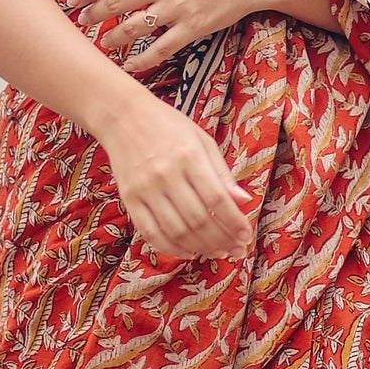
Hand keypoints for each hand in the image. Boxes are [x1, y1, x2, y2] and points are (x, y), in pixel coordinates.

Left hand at [71, 0, 289, 75]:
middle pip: (116, 3)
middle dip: (93, 15)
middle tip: (82, 22)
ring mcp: (177, 7)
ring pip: (133, 28)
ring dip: (113, 37)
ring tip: (104, 42)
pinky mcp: (192, 28)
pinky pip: (159, 49)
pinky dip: (141, 61)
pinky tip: (130, 66)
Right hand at [98, 96, 255, 264]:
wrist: (123, 116)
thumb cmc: (168, 125)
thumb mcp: (202, 140)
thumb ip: (222, 173)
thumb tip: (244, 200)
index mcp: (189, 156)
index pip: (217, 199)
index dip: (234, 222)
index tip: (246, 236)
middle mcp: (166, 174)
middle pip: (198, 220)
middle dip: (222, 240)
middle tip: (237, 250)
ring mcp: (145, 189)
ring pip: (176, 231)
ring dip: (201, 247)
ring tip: (217, 252)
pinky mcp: (129, 199)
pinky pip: (151, 232)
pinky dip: (171, 248)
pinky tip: (188, 252)